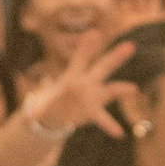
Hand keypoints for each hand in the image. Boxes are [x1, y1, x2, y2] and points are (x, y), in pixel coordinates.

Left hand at [21, 37, 137, 146]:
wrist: (56, 113)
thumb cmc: (50, 101)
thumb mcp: (42, 102)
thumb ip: (39, 108)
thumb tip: (30, 116)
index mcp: (73, 75)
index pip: (81, 58)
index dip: (87, 46)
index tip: (95, 33)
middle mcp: (87, 82)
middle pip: (103, 67)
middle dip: (115, 57)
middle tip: (130, 45)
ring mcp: (93, 96)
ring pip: (111, 89)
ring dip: (122, 89)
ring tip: (134, 89)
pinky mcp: (94, 111)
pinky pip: (103, 118)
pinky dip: (110, 125)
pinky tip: (119, 133)